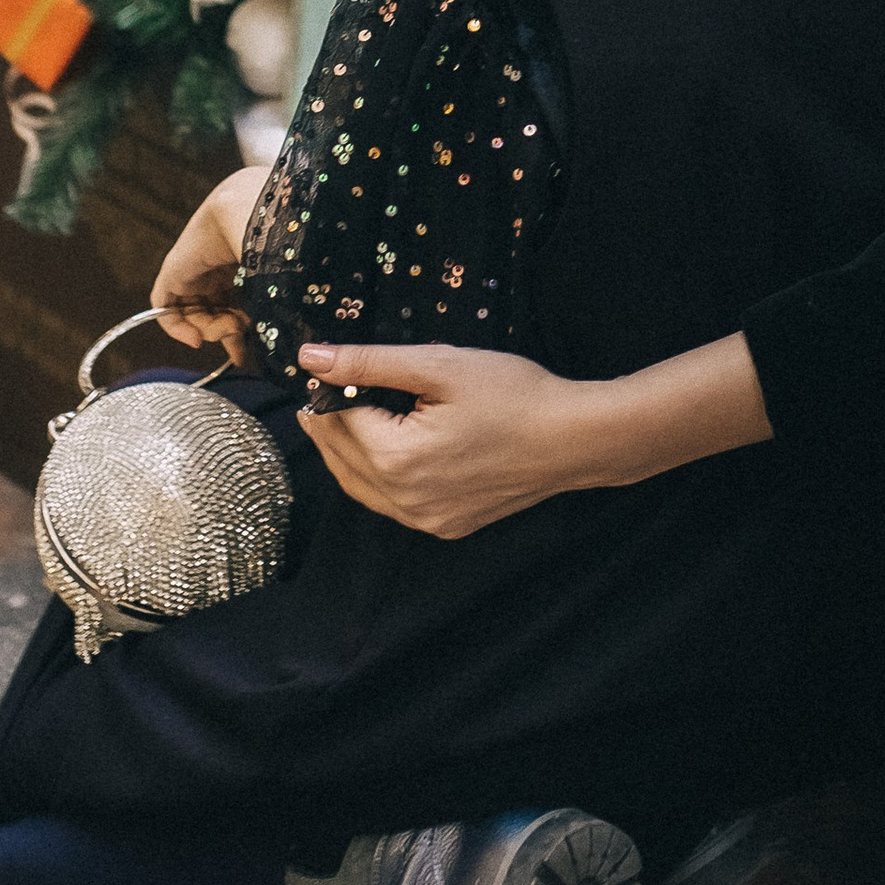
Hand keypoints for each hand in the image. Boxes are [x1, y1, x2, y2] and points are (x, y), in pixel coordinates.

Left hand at [148, 167, 263, 357]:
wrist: (253, 214)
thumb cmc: (275, 246)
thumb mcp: (275, 287)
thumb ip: (271, 313)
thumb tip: (274, 347)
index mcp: (246, 264)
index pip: (237, 302)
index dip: (242, 330)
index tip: (248, 353)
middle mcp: (220, 267)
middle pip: (216, 311)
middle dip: (227, 336)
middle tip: (239, 355)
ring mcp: (196, 269)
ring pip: (195, 313)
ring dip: (212, 332)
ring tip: (229, 331)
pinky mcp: (174, 272)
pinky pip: (165, 307)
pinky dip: (176, 327)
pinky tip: (196, 338)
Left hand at [295, 342, 600, 537]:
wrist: (574, 439)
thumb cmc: (514, 395)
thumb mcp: (439, 366)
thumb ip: (368, 362)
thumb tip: (310, 357)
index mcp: (397, 459)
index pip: (337, 423)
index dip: (325, 392)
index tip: (318, 369)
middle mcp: (405, 500)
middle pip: (342, 459)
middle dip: (328, 425)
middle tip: (321, 391)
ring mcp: (426, 520)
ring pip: (361, 488)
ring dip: (346, 454)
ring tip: (342, 418)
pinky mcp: (446, 527)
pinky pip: (392, 505)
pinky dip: (376, 479)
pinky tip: (382, 453)